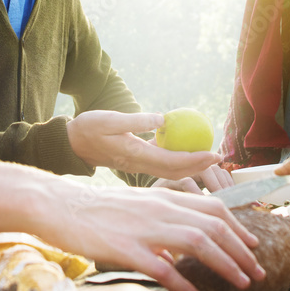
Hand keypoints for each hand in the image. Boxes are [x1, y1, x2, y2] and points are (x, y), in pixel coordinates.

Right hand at [38, 185, 264, 290]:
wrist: (59, 205)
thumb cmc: (96, 210)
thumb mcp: (138, 207)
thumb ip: (163, 221)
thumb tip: (181, 248)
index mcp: (166, 197)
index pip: (215, 208)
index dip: (238, 227)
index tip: (253, 245)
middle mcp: (162, 208)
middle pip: (215, 227)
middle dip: (241, 251)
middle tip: (258, 271)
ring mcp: (145, 227)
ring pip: (199, 244)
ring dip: (226, 265)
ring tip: (242, 284)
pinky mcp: (126, 248)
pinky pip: (164, 269)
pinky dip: (186, 285)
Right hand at [66, 111, 221, 180]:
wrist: (69, 144)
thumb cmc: (87, 128)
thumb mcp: (109, 120)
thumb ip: (136, 121)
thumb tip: (163, 120)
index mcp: (135, 156)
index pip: (173, 162)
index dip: (196, 160)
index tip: (214, 154)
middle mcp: (139, 165)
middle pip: (176, 170)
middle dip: (200, 166)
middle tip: (220, 157)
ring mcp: (137, 165)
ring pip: (170, 170)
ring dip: (191, 165)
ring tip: (208, 156)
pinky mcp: (135, 161)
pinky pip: (161, 163)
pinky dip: (177, 159)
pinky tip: (186, 150)